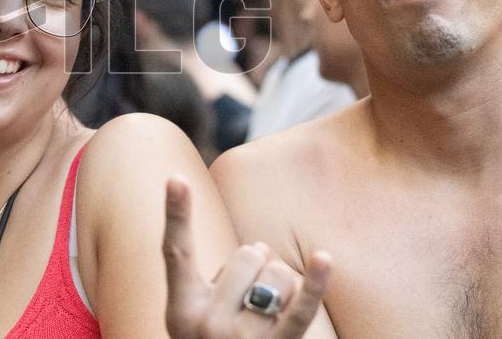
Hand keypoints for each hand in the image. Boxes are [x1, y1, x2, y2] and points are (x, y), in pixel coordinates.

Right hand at [163, 178, 330, 337]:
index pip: (176, 251)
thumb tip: (261, 248)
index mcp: (181, 308)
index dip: (176, 213)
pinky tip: (325, 259)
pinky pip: (300, 309)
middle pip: (245, 255)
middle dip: (254, 263)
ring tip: (266, 307)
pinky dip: (315, 283)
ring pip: (277, 273)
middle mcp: (207, 323)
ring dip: (280, 279)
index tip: (176, 178)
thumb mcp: (194, 316)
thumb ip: (215, 279)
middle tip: (246, 294)